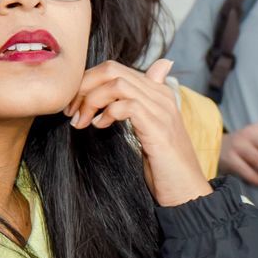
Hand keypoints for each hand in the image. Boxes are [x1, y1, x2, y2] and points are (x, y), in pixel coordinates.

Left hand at [64, 59, 211, 206]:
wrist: (185, 189)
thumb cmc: (165, 163)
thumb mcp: (150, 128)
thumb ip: (139, 104)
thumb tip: (131, 89)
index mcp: (158, 92)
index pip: (115, 68)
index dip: (88, 82)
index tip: (74, 104)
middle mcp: (161, 95)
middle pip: (112, 69)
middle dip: (83, 86)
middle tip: (71, 110)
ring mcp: (160, 110)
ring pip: (115, 84)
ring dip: (90, 100)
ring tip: (81, 121)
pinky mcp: (156, 126)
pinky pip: (124, 105)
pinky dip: (106, 114)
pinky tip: (98, 127)